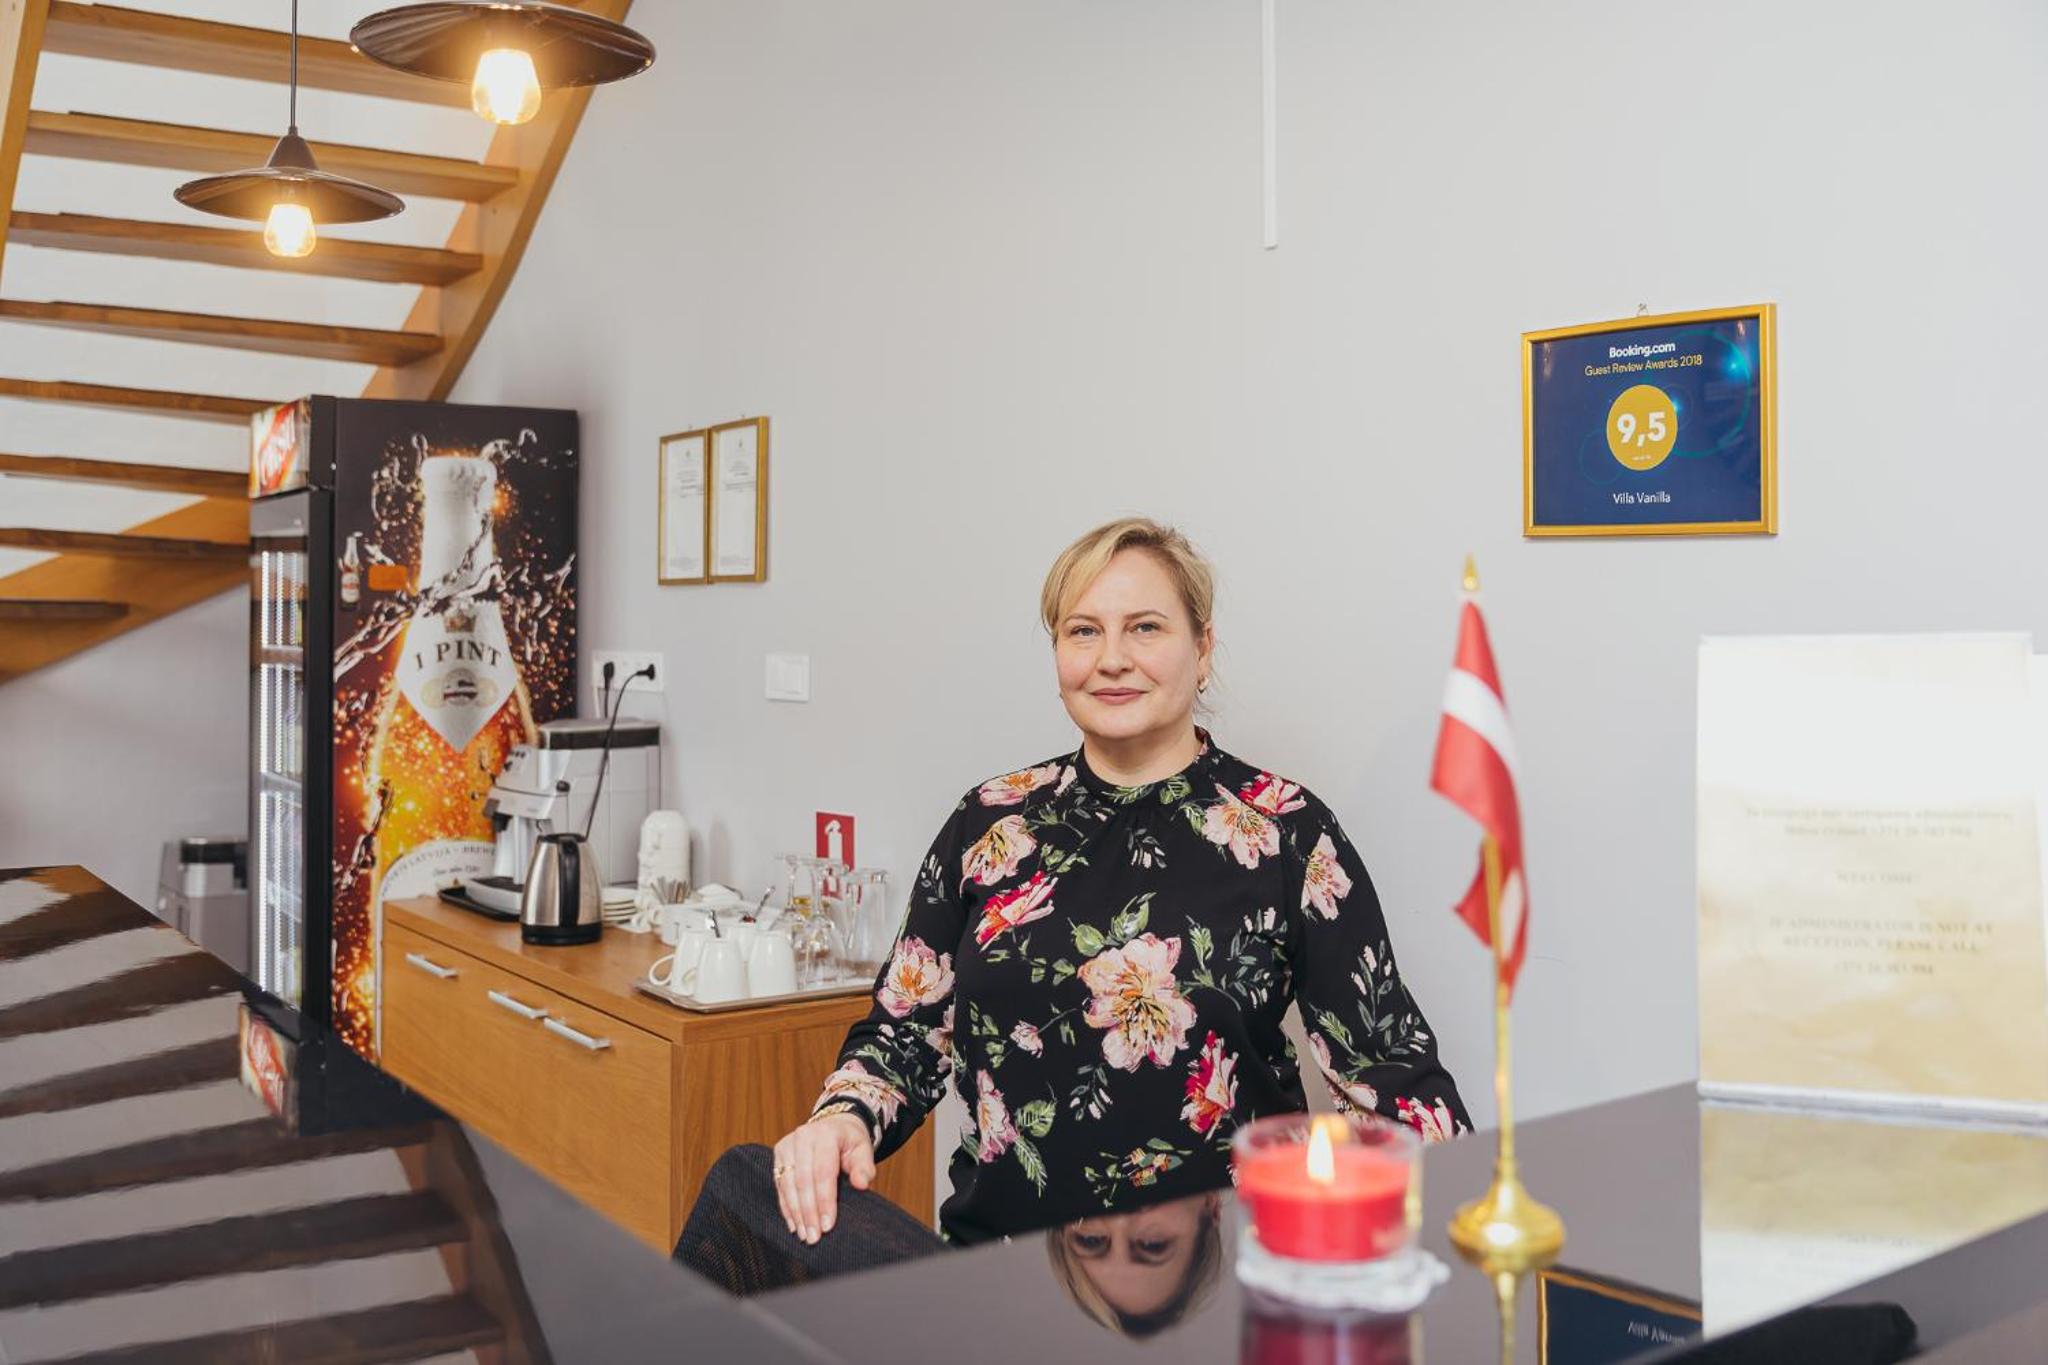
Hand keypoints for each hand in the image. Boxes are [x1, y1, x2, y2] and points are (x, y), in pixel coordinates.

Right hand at [772, 1111, 874, 1243]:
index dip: (825, 1200)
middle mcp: (803, 1136)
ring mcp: (787, 1144)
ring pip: (788, 1184)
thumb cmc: (850, 1142)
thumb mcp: (863, 1150)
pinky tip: (793, 1224)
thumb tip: (861, 1184)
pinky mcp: (779, 1153)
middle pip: (803, 1180)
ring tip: (804, 1235)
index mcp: (826, 1133)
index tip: (828, 1225)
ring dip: (796, 1213)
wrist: (833, 1125)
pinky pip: (780, 1184)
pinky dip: (786, 1206)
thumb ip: (864, 1167)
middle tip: (814, 1237)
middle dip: (808, 1212)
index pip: (823, 1172)